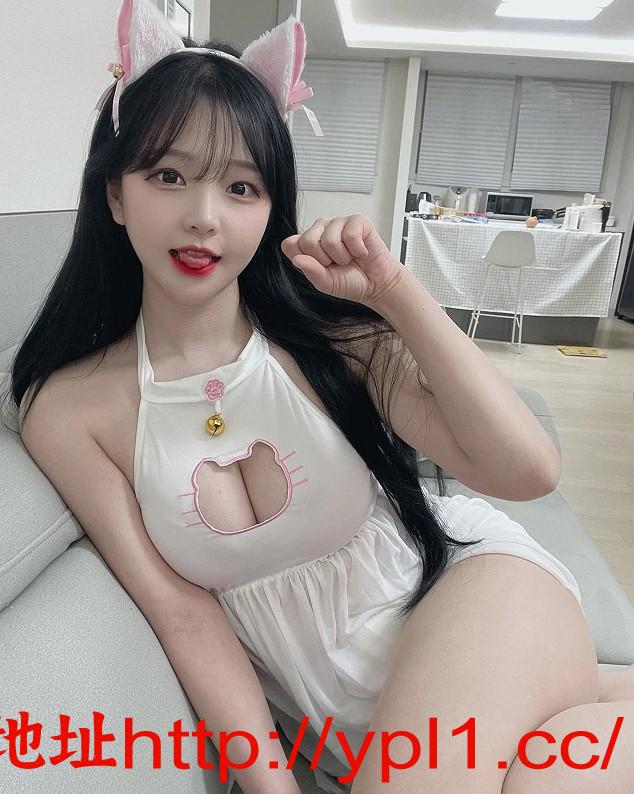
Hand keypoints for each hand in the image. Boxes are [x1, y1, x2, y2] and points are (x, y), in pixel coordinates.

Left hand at [280, 214, 404, 305]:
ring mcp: (337, 223)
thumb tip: (297, 259)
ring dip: (343, 256)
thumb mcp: (326, 283)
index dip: (305, 259)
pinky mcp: (356, 221)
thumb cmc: (351, 281)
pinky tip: (361, 252)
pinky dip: (357, 250)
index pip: (290, 244)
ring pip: (329, 239)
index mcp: (308, 245)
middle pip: (308, 241)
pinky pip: (349, 234)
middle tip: (338, 263)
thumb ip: (311, 271)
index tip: (320, 268)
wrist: (376, 283)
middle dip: (325, 260)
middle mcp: (320, 230)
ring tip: (350, 258)